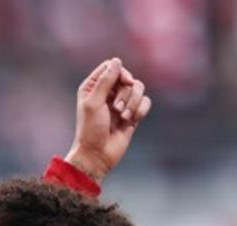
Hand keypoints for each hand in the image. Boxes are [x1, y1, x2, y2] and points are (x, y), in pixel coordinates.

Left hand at [65, 57, 151, 181]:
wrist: (98, 154)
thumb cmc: (90, 130)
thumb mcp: (94, 103)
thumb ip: (105, 81)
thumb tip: (117, 61)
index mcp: (93, 87)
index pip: (112, 67)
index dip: (121, 72)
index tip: (124, 82)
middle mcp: (107, 93)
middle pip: (127, 77)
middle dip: (126, 92)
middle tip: (116, 108)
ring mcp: (120, 103)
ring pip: (139, 88)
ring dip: (133, 102)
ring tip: (123, 117)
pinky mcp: (132, 113)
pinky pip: (145, 102)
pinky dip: (141, 110)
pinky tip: (132, 120)